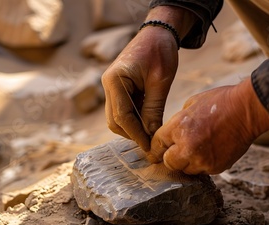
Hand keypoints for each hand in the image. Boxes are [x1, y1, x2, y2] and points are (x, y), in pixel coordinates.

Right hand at [102, 6, 195, 150]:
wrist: (158, 32)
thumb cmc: (160, 51)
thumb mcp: (160, 82)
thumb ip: (154, 109)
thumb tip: (152, 135)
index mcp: (115, 80)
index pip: (122, 115)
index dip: (136, 134)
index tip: (149, 147)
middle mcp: (108, 84)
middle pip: (115, 120)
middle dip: (133, 134)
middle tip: (153, 144)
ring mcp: (112, 87)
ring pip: (117, 118)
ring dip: (133, 128)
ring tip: (153, 134)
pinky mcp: (119, 89)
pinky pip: (124, 110)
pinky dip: (135, 119)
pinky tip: (150, 123)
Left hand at [148, 77, 268, 173]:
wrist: (247, 110)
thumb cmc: (220, 102)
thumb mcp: (191, 104)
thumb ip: (178, 121)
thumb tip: (171, 134)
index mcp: (178, 128)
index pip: (157, 145)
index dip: (157, 146)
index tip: (158, 149)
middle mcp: (187, 147)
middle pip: (169, 162)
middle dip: (171, 156)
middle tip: (178, 150)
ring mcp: (202, 160)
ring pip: (186, 169)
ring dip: (188, 162)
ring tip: (199, 148)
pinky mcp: (216, 167)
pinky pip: (203, 170)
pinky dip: (204, 163)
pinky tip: (211, 150)